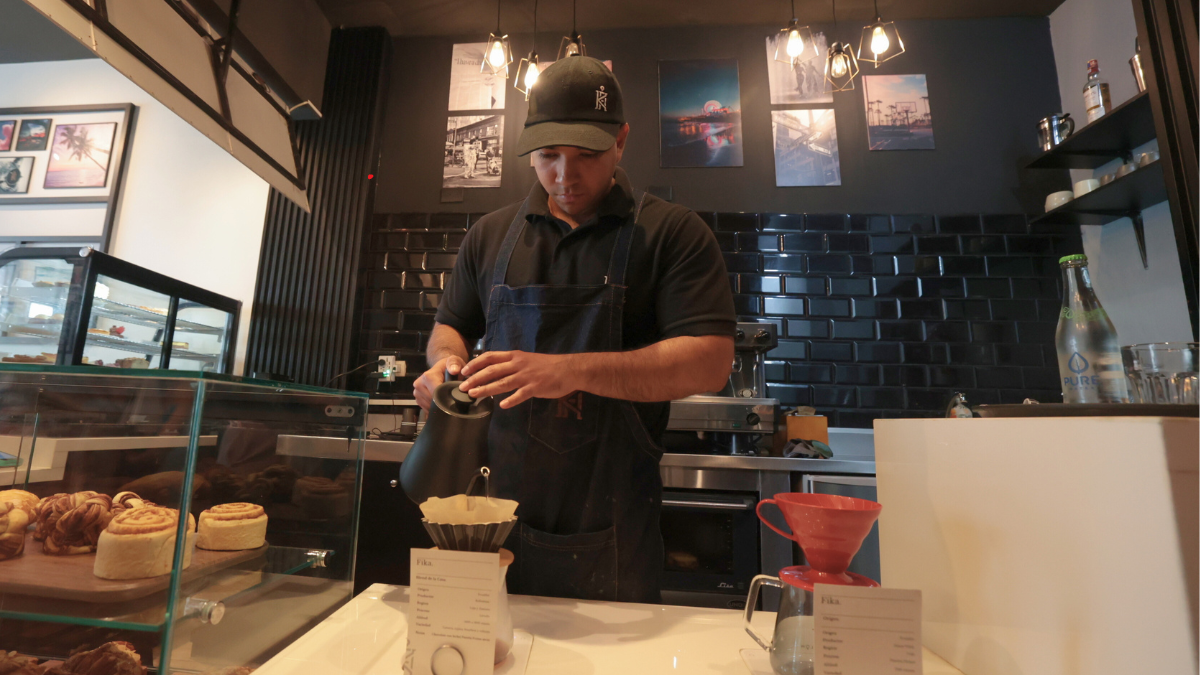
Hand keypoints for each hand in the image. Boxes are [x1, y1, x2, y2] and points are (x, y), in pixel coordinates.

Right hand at [413, 355, 465, 410]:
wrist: (441, 369)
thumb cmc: (449, 367)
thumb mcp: (455, 362)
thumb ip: (455, 364)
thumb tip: (454, 370)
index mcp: (427, 377)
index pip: (436, 393)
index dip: (446, 397)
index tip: (453, 398)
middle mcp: (419, 385)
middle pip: (433, 402)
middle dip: (443, 402)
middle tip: (451, 397)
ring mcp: (417, 393)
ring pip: (430, 407)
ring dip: (439, 406)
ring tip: (445, 397)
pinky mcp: (417, 399)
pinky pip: (427, 409)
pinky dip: (435, 408)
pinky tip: (440, 400)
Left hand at [459, 351, 577, 408]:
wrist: (568, 369)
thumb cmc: (547, 365)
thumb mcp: (526, 360)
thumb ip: (511, 364)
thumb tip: (493, 372)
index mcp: (515, 356)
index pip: (490, 357)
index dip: (475, 364)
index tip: (464, 371)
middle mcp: (518, 364)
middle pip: (492, 370)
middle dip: (475, 379)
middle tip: (463, 387)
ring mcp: (527, 376)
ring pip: (502, 382)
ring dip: (486, 389)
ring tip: (474, 395)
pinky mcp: (535, 387)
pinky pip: (520, 395)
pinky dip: (511, 400)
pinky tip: (502, 406)